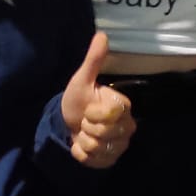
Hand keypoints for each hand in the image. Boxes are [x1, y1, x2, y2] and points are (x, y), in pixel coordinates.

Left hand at [63, 32, 135, 167]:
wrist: (68, 122)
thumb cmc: (78, 100)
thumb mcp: (82, 79)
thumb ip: (93, 60)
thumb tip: (102, 34)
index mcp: (123, 106)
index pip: (109, 115)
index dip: (92, 114)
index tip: (88, 109)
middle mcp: (127, 126)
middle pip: (105, 133)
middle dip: (87, 127)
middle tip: (86, 120)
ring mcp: (121, 145)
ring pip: (99, 148)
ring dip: (84, 141)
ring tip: (84, 132)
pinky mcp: (112, 160)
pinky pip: (94, 161)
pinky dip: (82, 154)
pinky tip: (82, 145)